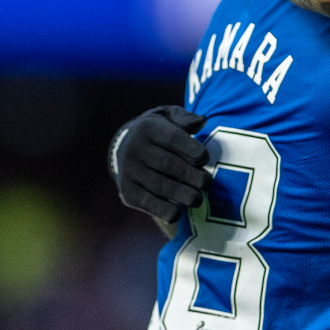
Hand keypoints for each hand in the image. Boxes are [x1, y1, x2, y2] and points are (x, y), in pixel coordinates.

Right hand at [108, 106, 211, 223]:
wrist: (123, 148)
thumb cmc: (157, 133)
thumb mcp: (168, 117)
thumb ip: (185, 119)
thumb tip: (202, 121)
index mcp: (147, 128)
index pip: (174, 138)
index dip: (193, 150)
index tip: (204, 159)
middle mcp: (134, 148)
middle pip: (168, 164)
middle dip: (192, 176)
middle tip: (206, 183)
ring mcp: (128, 171)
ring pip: (160, 186)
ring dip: (183, 195)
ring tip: (197, 199)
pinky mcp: (127, 191)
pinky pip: (149, 204)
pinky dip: (165, 211)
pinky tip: (178, 212)